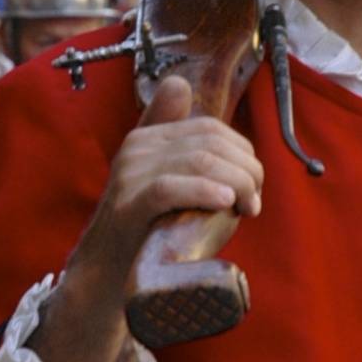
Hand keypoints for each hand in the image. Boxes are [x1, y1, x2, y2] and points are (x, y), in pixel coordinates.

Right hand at [29, 76, 263, 361]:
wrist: (108, 277)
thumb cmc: (147, 231)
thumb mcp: (165, 181)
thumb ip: (176, 141)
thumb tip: (179, 83)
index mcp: (147, 137)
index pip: (211, 127)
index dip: (243, 152)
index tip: (253, 185)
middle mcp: (136, 148)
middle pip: (211, 141)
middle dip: (246, 170)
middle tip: (253, 203)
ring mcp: (128, 176)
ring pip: (199, 160)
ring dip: (237, 183)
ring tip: (247, 209)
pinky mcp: (126, 206)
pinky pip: (170, 188)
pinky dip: (204, 192)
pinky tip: (226, 205)